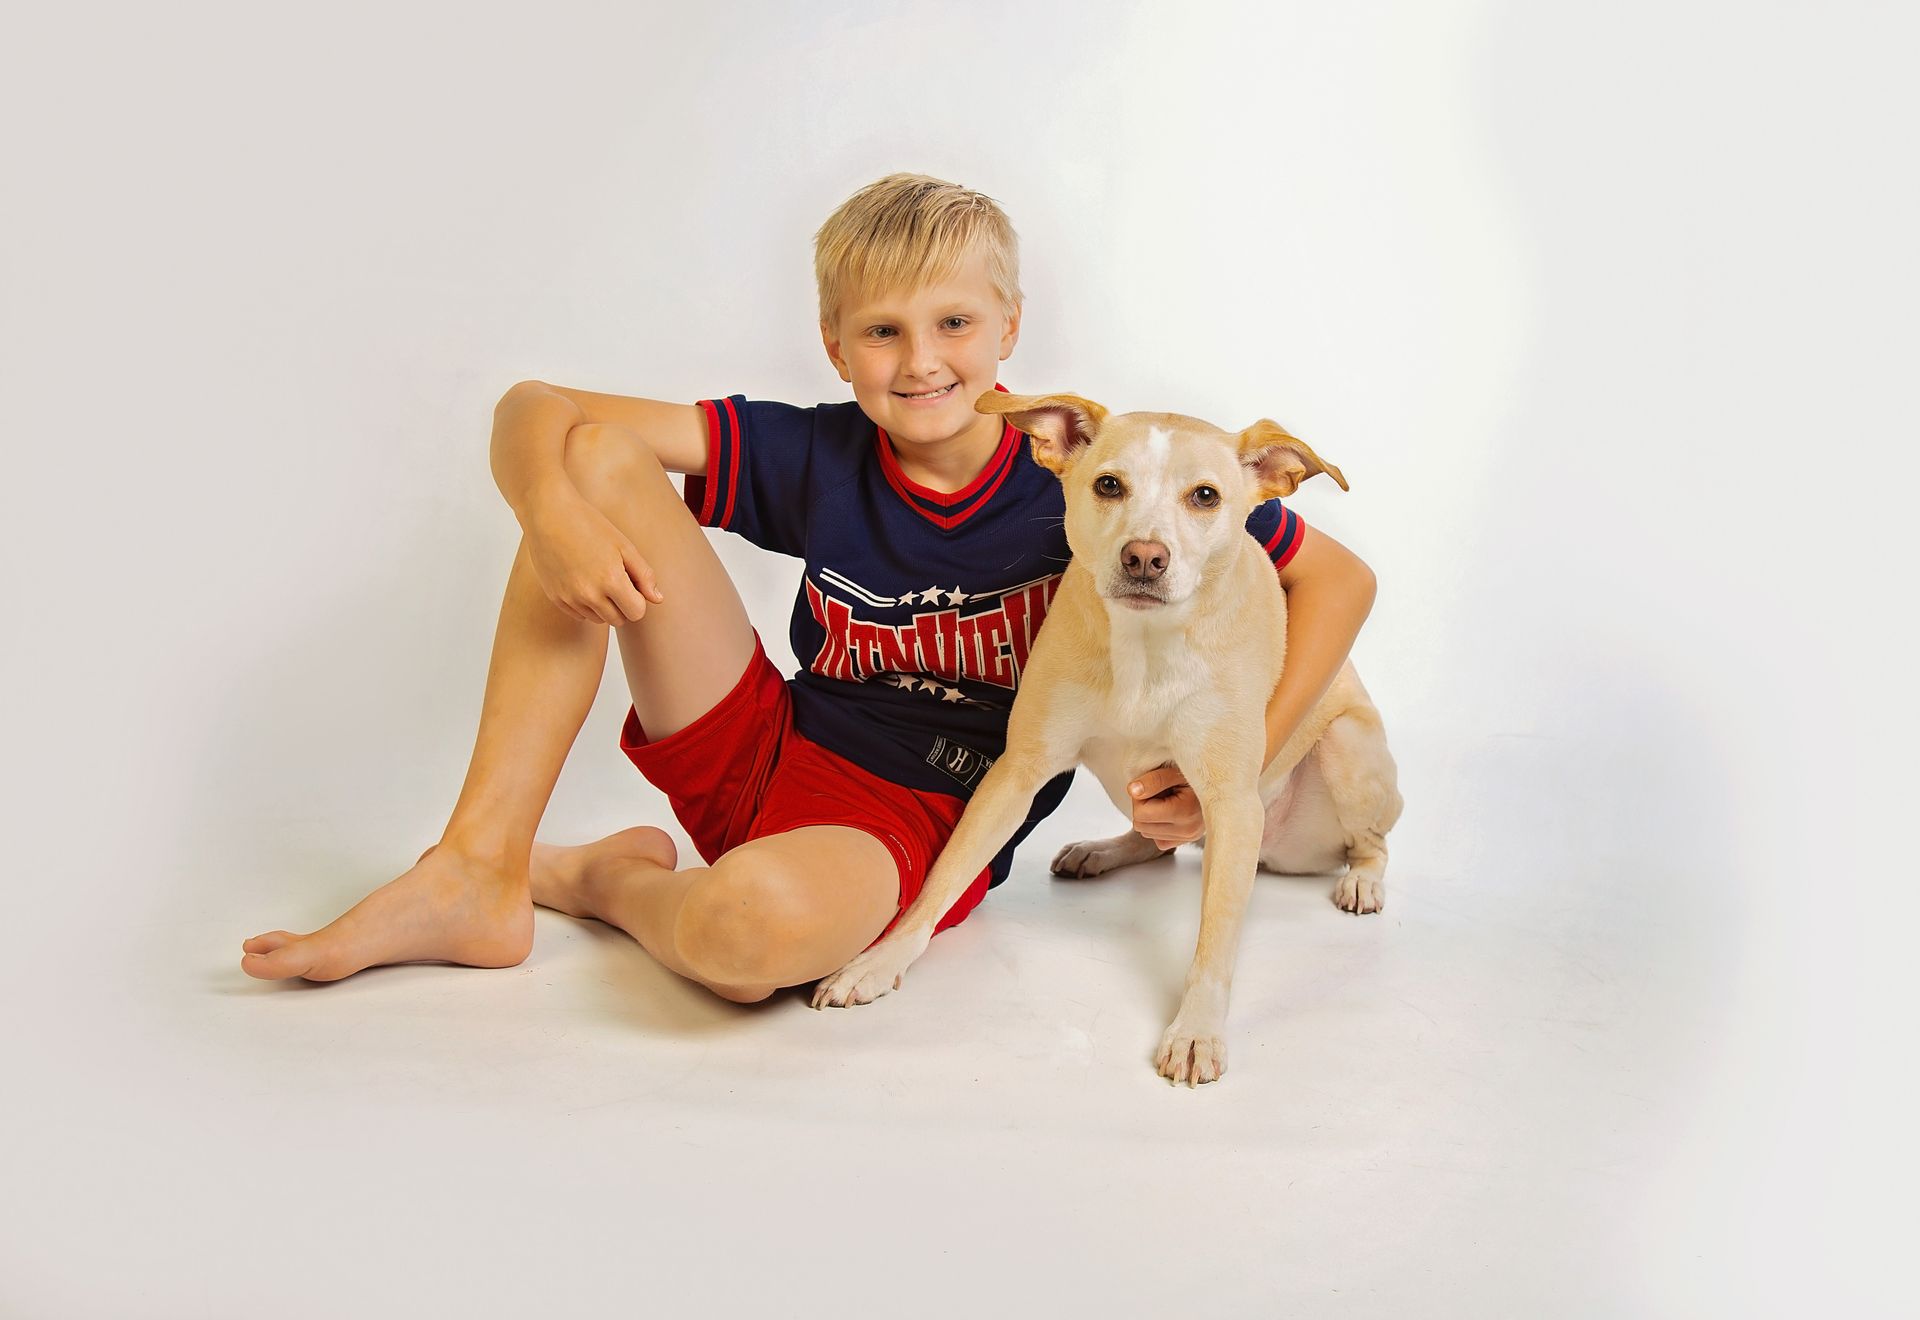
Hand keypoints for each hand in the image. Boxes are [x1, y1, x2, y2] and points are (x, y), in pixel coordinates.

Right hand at [525, 486, 663, 625]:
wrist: (549, 513)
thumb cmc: (589, 525)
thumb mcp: (624, 546)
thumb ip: (644, 575)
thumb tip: (657, 599)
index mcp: (611, 580)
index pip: (636, 613)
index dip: (638, 599)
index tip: (632, 583)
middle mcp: (589, 595)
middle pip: (618, 620)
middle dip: (622, 605)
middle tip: (616, 579)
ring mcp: (570, 598)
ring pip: (598, 619)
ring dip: (604, 606)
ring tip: (597, 577)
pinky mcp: (555, 598)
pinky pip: (579, 615)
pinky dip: (585, 604)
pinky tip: (581, 580)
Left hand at [1129, 763, 1204, 848]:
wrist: (1217, 785)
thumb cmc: (1194, 775)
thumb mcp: (1174, 771)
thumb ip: (1153, 780)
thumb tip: (1132, 791)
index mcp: (1185, 812)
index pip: (1140, 813)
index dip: (1140, 796)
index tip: (1151, 785)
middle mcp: (1188, 830)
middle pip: (1141, 825)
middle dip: (1143, 807)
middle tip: (1158, 792)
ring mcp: (1188, 838)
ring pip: (1147, 833)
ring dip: (1150, 816)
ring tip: (1166, 800)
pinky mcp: (1186, 841)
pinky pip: (1158, 840)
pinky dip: (1158, 827)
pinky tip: (1169, 812)